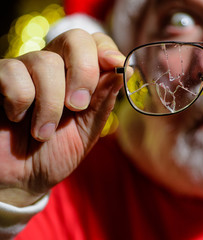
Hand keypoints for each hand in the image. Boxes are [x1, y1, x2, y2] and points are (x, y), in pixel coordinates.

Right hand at [0, 30, 123, 206]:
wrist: (22, 179)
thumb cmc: (56, 153)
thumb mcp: (87, 129)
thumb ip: (103, 100)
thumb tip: (123, 68)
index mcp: (78, 77)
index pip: (95, 42)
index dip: (106, 49)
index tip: (115, 64)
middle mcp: (53, 67)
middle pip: (75, 39)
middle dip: (84, 72)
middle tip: (77, 106)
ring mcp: (24, 70)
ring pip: (46, 61)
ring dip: (50, 104)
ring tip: (44, 132)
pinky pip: (12, 72)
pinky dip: (21, 101)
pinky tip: (17, 118)